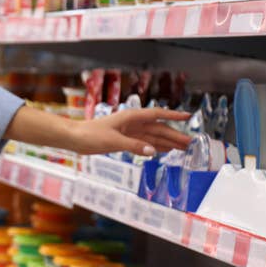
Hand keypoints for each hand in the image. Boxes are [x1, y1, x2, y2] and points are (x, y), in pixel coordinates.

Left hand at [69, 108, 191, 155]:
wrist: (74, 138)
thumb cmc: (90, 135)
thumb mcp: (113, 141)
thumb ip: (134, 146)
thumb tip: (153, 151)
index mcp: (131, 117)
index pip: (157, 115)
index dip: (173, 116)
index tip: (188, 116)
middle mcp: (132, 123)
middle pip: (158, 129)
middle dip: (175, 135)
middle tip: (191, 143)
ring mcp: (129, 132)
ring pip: (153, 137)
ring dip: (167, 142)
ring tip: (183, 148)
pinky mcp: (124, 141)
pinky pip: (144, 143)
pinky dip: (155, 147)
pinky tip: (164, 150)